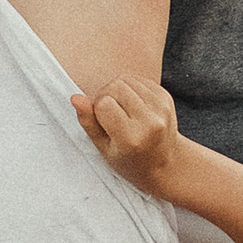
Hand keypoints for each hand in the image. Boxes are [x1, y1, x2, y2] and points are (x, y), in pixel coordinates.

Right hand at [74, 72, 184, 194]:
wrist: (165, 163)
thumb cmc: (129, 159)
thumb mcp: (104, 149)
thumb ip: (88, 123)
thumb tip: (75, 98)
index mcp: (132, 138)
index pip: (104, 104)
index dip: (97, 109)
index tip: (103, 123)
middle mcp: (150, 121)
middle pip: (115, 87)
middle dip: (106, 96)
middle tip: (110, 115)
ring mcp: (161, 108)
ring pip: (126, 79)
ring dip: (118, 90)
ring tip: (121, 110)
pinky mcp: (167, 97)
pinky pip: (138, 79)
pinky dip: (130, 88)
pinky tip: (133, 106)